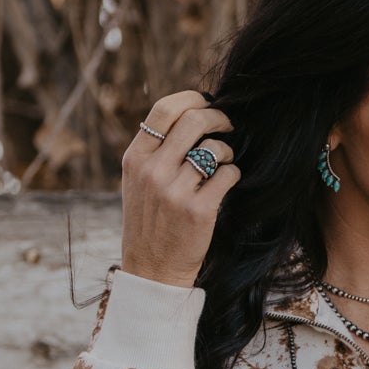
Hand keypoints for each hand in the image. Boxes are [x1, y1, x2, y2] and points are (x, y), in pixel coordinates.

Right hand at [120, 89, 239, 286]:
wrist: (151, 270)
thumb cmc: (150, 221)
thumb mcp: (138, 182)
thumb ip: (156, 150)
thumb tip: (191, 114)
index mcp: (135, 159)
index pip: (164, 110)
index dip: (192, 99)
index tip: (207, 104)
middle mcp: (152, 171)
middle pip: (194, 120)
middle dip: (219, 117)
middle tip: (228, 126)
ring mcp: (174, 191)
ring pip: (214, 148)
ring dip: (226, 151)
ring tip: (223, 163)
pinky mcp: (198, 210)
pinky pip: (228, 174)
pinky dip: (233, 174)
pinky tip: (226, 183)